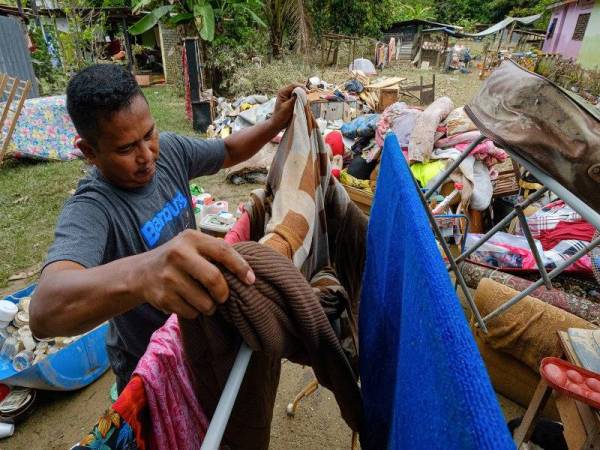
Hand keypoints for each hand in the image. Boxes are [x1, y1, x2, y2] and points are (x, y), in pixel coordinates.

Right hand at [136, 229, 254, 318]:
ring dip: (210, 306)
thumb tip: (248, 271)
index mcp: (191, 238)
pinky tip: (189, 303)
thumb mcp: (192, 245)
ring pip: (204, 302)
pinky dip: (196, 312)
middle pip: (214, 279)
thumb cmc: (178, 258)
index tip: (251, 279)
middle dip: (224, 293)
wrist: (141, 273)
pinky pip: (191, 312)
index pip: (223, 250)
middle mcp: (178, 254)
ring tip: (206, 301)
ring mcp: (168, 277)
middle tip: (223, 296)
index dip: (240, 266)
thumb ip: (215, 252)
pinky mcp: (162, 297)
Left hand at [270, 84, 304, 130]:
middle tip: (308, 95)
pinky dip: (302, 99)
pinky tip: (304, 102)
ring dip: (303, 96)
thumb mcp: (287, 107)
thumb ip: (293, 100)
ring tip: (306, 100)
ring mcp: (289, 97)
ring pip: (298, 93)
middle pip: (296, 88)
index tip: (307, 92)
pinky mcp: (291, 101)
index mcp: (282, 92)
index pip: (293, 86)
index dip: (301, 87)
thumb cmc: (280, 116)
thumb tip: (299, 92)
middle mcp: (285, 92)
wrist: (278, 123)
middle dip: (303, 91)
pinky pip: (298, 98)